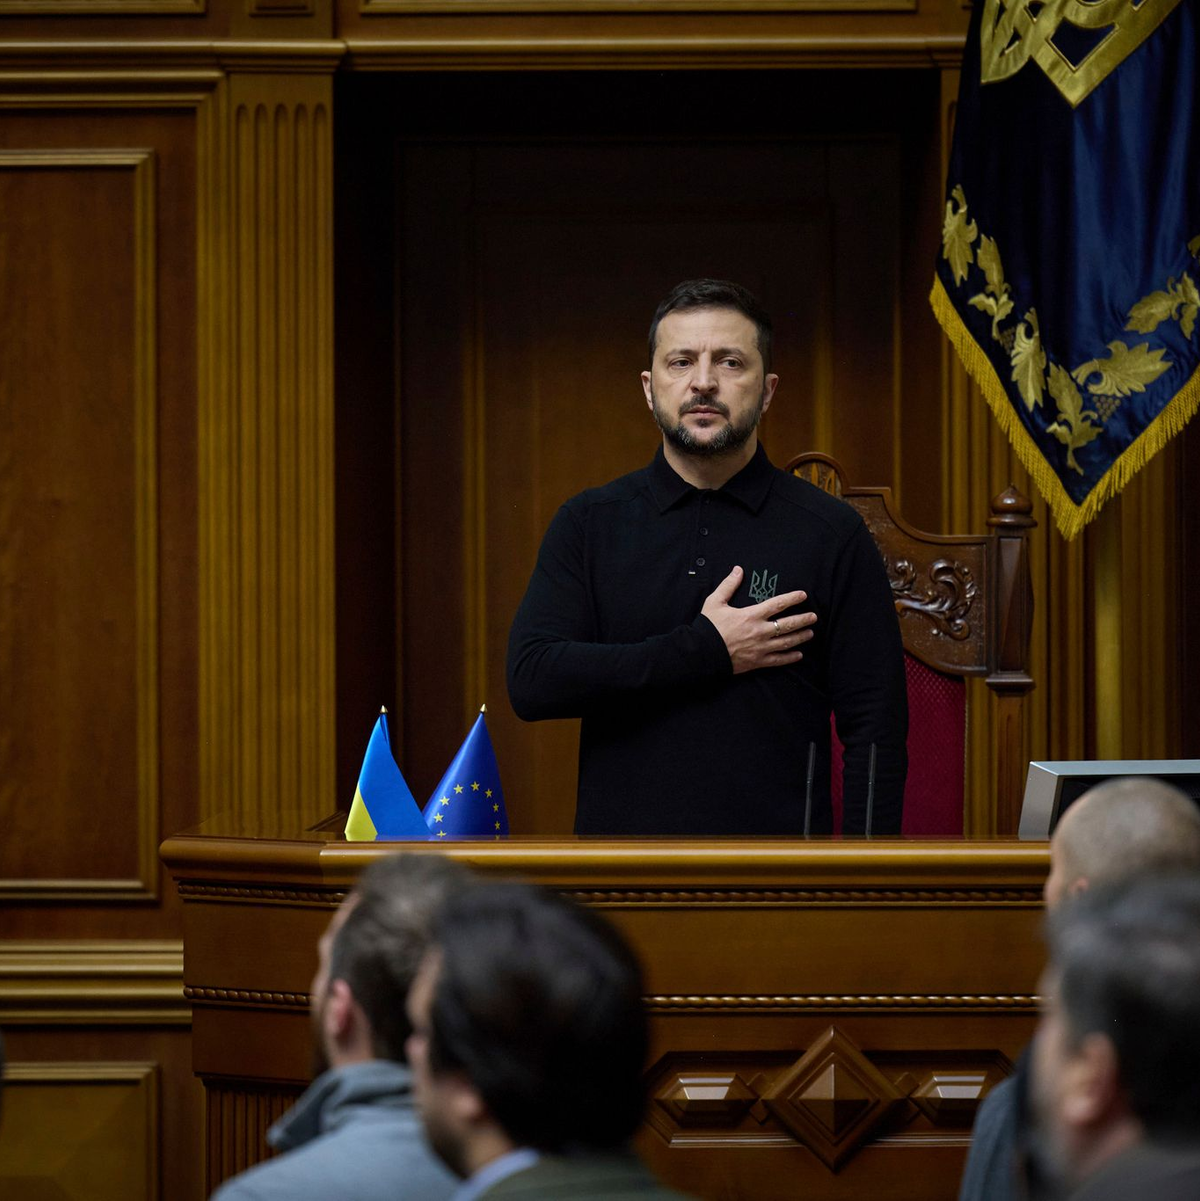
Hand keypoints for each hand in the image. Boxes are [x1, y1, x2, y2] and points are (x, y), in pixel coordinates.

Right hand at [701, 566, 816, 674]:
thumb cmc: (708, 627)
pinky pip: (778, 660)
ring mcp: (760, 647)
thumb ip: (728, 585)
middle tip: (813, 617)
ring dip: (800, 637)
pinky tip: (799, 655)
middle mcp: (760, 631)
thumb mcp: (715, 602)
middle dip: (803, 619)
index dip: (792, 598)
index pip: (778, 604)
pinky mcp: (757, 661)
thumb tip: (738, 570)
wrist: (702, 653)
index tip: (803, 595)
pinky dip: (790, 657)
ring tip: (810, 633)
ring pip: (787, 642)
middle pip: (788, 624)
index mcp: (751, 615)